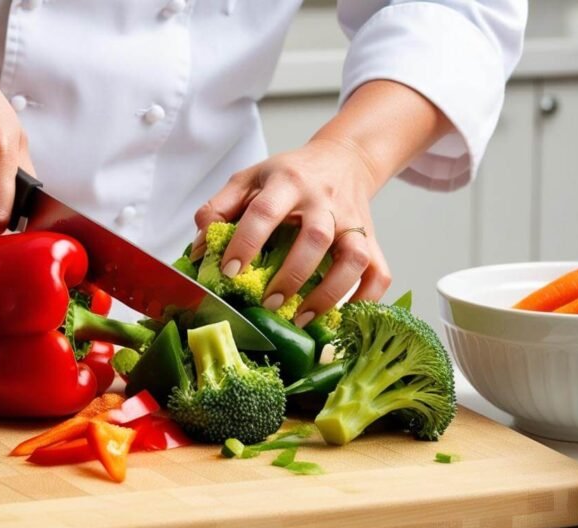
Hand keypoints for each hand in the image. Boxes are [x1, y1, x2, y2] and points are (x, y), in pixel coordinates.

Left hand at [192, 138, 391, 326]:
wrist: (342, 160)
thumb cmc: (289, 175)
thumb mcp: (249, 178)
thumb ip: (219, 208)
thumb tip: (198, 250)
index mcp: (288, 181)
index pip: (264, 210)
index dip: (245, 242)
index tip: (228, 272)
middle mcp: (324, 201)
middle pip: (316, 236)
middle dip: (292, 274)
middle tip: (269, 303)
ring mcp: (353, 221)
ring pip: (354, 257)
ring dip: (330, 292)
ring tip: (303, 318)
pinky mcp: (373, 240)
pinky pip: (380, 273)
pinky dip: (367, 298)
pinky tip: (343, 317)